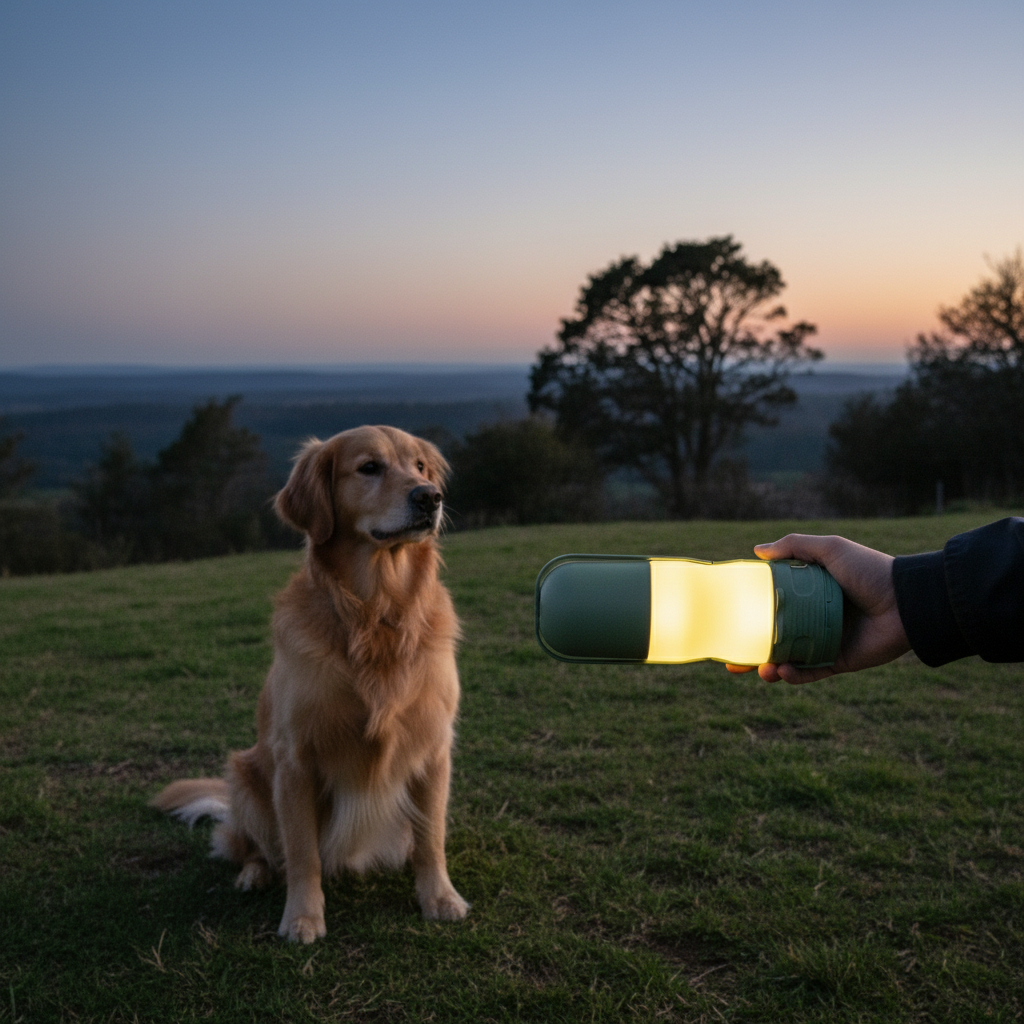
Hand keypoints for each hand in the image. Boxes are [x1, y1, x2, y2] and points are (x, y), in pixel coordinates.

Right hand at [726, 534, 910, 683]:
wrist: (908, 600)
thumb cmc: (870, 569)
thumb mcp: (830, 548)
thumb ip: (794, 546)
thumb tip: (757, 550)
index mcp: (811, 593)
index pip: (773, 605)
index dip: (750, 615)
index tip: (728, 621)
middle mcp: (815, 618)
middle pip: (775, 638)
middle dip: (752, 653)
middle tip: (730, 663)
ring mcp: (827, 641)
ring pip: (790, 660)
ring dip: (771, 668)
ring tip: (761, 670)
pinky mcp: (842, 661)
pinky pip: (813, 672)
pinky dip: (795, 676)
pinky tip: (782, 672)